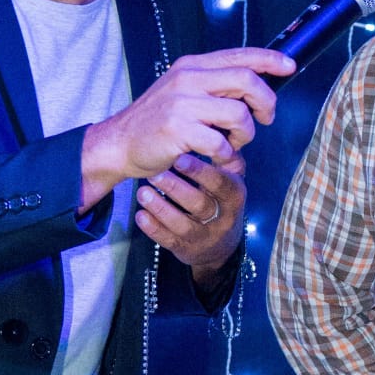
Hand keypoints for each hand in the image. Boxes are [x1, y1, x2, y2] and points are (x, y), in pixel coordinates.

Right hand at [80, 47, 294, 211]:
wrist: (120, 142)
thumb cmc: (158, 121)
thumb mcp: (185, 92)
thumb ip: (216, 87)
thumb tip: (258, 90)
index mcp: (193, 66)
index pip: (240, 55)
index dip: (270, 59)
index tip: (290, 66)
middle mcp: (188, 78)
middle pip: (247, 80)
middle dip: (266, 102)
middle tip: (265, 119)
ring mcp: (182, 103)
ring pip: (238, 114)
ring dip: (245, 135)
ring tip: (232, 143)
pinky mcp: (178, 129)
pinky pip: (221, 143)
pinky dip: (226, 155)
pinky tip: (218, 157)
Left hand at [135, 151, 245, 278]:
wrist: (220, 243)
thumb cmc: (220, 198)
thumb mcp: (230, 178)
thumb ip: (224, 156)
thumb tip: (213, 124)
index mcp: (234, 195)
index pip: (220, 182)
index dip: (200, 171)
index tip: (179, 156)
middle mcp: (222, 218)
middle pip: (199, 204)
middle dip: (176, 188)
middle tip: (154, 173)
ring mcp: (204, 236)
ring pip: (182, 224)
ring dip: (161, 208)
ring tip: (142, 192)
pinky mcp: (186, 249)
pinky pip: (168, 241)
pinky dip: (153, 228)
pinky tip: (140, 215)